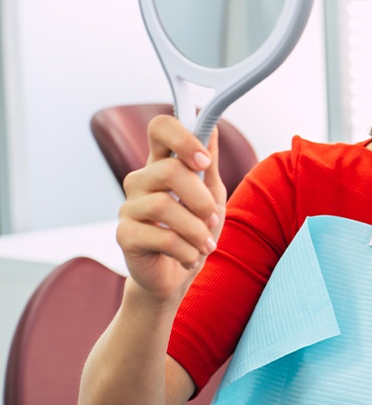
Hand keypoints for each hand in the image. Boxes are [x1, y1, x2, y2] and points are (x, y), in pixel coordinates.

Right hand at [116, 115, 226, 302]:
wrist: (177, 276)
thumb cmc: (195, 230)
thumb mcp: (211, 194)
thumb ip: (209, 163)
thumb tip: (212, 128)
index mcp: (162, 164)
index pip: (160, 128)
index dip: (182, 138)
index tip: (204, 161)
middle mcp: (141, 180)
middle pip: (168, 169)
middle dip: (200, 198)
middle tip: (213, 218)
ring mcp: (129, 207)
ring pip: (163, 206)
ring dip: (196, 229)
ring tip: (206, 244)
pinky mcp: (124, 235)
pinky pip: (160, 237)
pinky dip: (186, 250)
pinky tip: (192, 258)